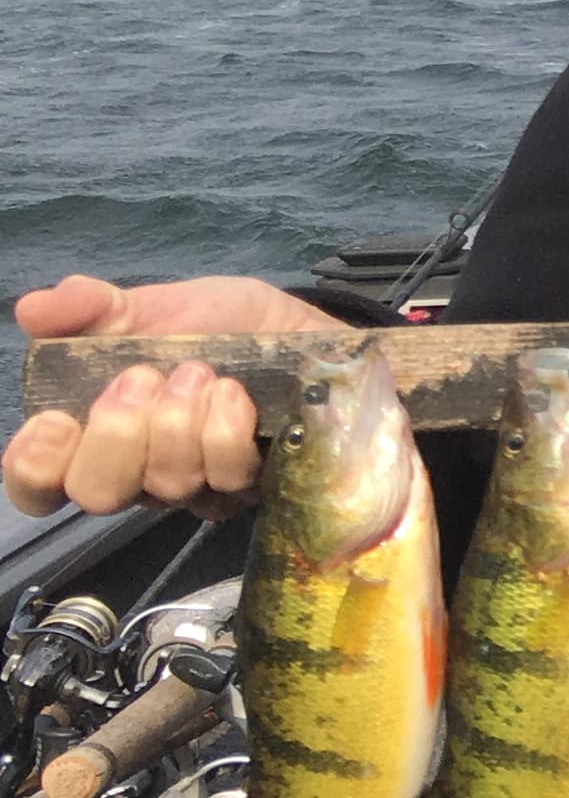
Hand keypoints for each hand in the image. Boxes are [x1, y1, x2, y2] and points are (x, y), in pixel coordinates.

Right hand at [4, 275, 338, 516]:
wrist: (306, 334)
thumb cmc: (223, 325)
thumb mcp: (155, 303)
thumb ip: (91, 306)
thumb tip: (32, 310)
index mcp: (97, 431)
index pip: (41, 484)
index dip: (35, 467)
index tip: (57, 421)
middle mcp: (140, 470)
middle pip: (97, 493)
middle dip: (115, 434)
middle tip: (144, 379)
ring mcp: (196, 486)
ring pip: (165, 485)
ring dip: (179, 421)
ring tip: (201, 373)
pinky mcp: (250, 488)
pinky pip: (224, 479)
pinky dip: (225, 429)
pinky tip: (237, 394)